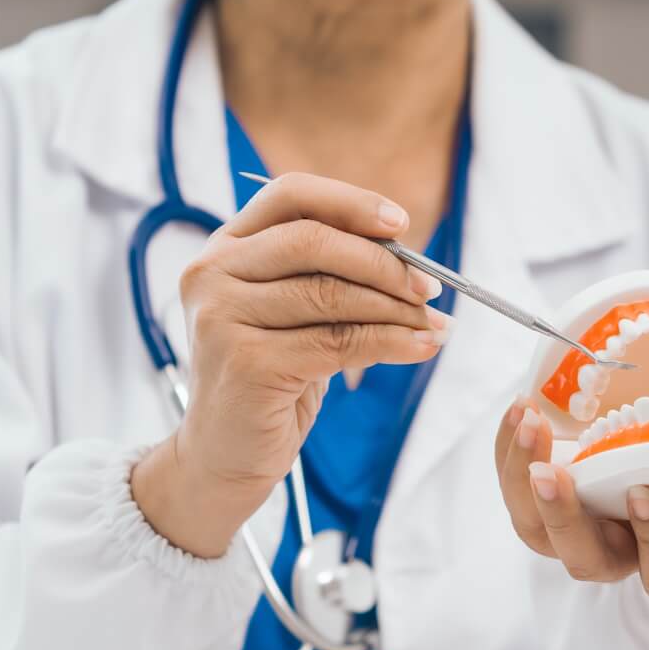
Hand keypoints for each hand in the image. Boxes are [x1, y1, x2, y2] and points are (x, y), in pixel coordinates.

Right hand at [133, 172, 449, 558]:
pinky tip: (420, 347)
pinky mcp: (245, 361)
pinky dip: (391, 342)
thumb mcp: (297, 316)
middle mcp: (213, 272)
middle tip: (429, 288)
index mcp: (225, 247)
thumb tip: (416, 267)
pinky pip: (338, 341)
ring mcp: (222, 316)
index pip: (289, 194)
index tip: (400, 224)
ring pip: (331, 293)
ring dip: (396, 308)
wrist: (223, 455)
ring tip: (434, 324)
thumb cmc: (269, 378)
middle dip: (383, 262)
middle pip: (314, 241)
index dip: (350, 202)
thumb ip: (334, 278)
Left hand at [491, 399, 648, 599]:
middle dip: (564, 520)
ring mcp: (574, 530)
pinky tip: (521, 408)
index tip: (644, 492)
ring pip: (536, 529)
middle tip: (552, 473)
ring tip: (530, 423)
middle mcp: (620, 553)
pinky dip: (510, 450)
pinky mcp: (541, 501)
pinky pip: (514, 489)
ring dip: (522, 479)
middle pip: (584, 560)